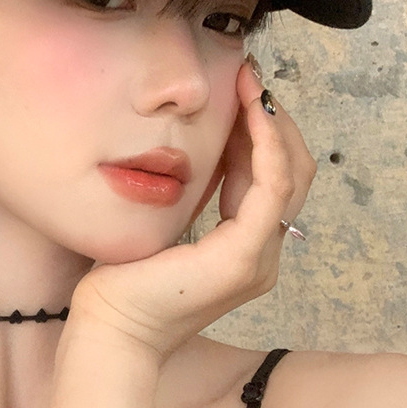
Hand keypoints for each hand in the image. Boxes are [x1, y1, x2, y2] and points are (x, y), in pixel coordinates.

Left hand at [68, 59, 316, 362]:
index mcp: (247, 248)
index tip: (244, 92)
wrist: (111, 327)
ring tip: (248, 86)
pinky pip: (270, 189)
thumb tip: (208, 148)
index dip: (266, 133)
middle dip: (275, 121)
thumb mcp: (170, 222)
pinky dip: (266, 146)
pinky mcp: (242, 257)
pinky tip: (249, 113)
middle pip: (295, 174)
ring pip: (290, 176)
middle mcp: (264, 254)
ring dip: (272, 125)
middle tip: (250, 80)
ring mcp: (259, 258)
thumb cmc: (127, 277)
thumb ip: (199, 194)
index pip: (276, 180)